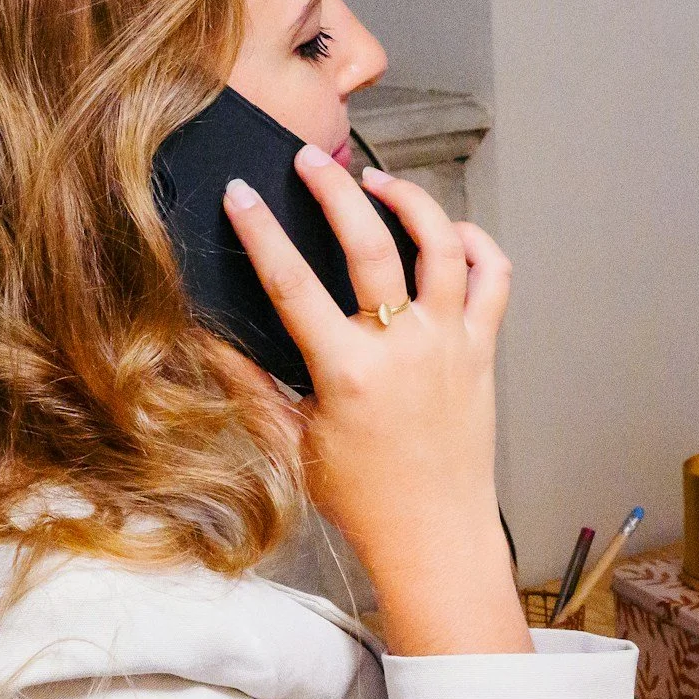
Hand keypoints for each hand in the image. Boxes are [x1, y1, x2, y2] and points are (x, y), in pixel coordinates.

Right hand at [223, 145, 528, 655]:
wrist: (436, 537)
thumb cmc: (364, 500)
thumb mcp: (293, 444)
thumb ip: (250, 386)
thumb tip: (207, 338)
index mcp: (350, 374)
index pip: (294, 284)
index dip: (260, 232)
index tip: (240, 194)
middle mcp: (405, 350)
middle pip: (371, 245)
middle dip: (335, 191)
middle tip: (310, 161)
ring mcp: (451, 345)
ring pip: (442, 246)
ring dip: (410, 202)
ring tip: (379, 183)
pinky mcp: (483, 351)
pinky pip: (492, 278)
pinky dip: (474, 243)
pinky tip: (446, 232)